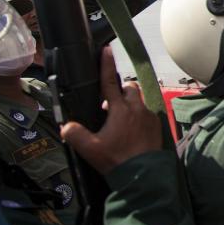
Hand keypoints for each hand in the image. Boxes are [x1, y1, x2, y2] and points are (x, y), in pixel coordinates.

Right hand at [60, 47, 161, 175]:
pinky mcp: (157, 125)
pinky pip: (146, 113)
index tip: (106, 49)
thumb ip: (74, 134)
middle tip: (108, 105)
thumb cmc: (116, 160)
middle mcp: (136, 108)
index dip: (106, 65)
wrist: (143, 174)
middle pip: (128, 88)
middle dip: (119, 90)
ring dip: (129, 103)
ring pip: (138, 100)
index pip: (109, 82)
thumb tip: (67, 126)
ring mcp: (149, 116)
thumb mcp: (89, 149)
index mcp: (119, 110)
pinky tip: (131, 130)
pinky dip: (138, 116)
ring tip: (118, 119)